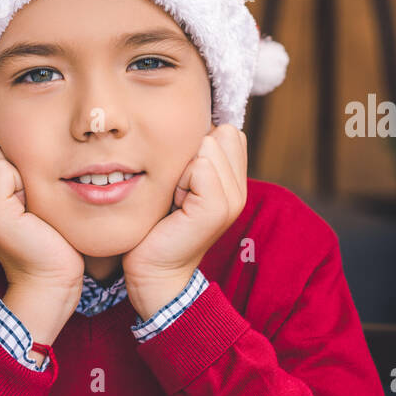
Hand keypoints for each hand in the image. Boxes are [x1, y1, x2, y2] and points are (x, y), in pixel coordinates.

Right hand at [0, 130, 83, 295]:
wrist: (52, 275)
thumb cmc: (46, 231)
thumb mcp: (19, 192)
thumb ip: (3, 165)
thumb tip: (0, 131)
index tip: (15, 180)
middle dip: (3, 154)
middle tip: (22, 191)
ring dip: (14, 167)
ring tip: (25, 200)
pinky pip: (1, 169)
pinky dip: (21, 180)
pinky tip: (29, 207)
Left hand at [122, 125, 247, 318]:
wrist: (154, 271)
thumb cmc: (158, 225)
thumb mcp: (181, 183)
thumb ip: (197, 156)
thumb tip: (195, 124)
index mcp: (235, 180)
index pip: (228, 131)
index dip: (199, 148)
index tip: (184, 180)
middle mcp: (241, 188)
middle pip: (223, 133)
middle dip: (193, 153)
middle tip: (179, 190)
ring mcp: (234, 199)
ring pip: (210, 147)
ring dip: (184, 168)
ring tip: (176, 199)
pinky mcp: (218, 209)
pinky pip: (201, 167)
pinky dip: (181, 181)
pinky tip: (175, 206)